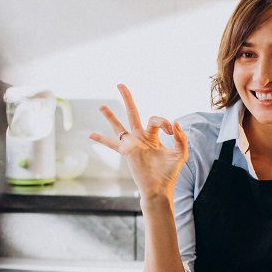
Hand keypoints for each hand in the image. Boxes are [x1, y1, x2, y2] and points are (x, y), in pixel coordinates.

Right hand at [90, 84, 187, 200]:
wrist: (160, 188)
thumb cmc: (169, 172)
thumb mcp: (181, 153)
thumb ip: (181, 138)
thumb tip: (175, 124)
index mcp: (153, 136)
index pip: (155, 120)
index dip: (165, 122)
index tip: (172, 131)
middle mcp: (141, 137)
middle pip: (132, 113)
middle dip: (127, 98)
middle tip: (120, 84)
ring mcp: (132, 144)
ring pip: (119, 126)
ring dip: (110, 116)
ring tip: (102, 106)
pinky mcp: (126, 152)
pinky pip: (111, 144)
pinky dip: (101, 140)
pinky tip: (90, 135)